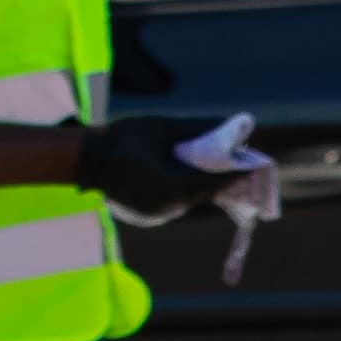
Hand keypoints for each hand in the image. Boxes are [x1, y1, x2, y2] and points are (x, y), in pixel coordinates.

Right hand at [81, 112, 242, 212]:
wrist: (88, 161)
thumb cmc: (124, 138)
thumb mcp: (161, 126)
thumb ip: (196, 128)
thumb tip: (228, 124)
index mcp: (171, 182)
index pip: (212, 180)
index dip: (234, 174)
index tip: (253, 166)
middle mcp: (168, 204)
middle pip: (205, 193)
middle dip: (223, 180)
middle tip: (242, 167)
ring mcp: (159, 213)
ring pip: (193, 200)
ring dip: (206, 186)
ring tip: (223, 171)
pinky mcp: (151, 216)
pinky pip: (178, 203)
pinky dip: (189, 191)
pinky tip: (195, 179)